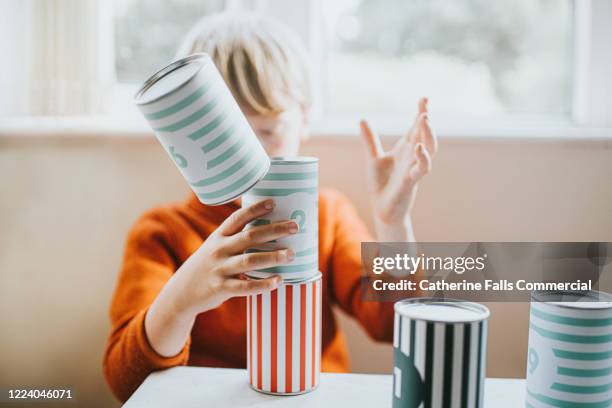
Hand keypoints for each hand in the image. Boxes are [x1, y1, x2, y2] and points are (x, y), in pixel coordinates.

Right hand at [174, 198, 297, 313]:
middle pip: (249, 237)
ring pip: (249, 260)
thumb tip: (269, 228)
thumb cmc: (208, 265)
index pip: (237, 218)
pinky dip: (263, 284)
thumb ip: (236, 238)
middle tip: (295, 227)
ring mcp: (220, 269)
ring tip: (291, 254)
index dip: (255, 209)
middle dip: (274, 230)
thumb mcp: (215, 246)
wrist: (183, 292)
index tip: (273, 202)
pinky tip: (278, 281)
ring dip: (272, 257)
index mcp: (219, 236)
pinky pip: (245, 287)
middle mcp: (219, 250)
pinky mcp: (221, 288)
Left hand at [360, 98, 437, 231]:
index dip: (421, 113)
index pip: (416, 128)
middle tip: (425, 108)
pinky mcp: (410, 183)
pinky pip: (420, 170)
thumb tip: (362, 119)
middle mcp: (412, 158)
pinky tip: (419, 148)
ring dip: (428, 135)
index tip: (424, 98)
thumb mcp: (373, 158)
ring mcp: (413, 170)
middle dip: (426, 122)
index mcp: (405, 150)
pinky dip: (422, 159)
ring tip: (425, 119)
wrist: (381, 209)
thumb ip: (370, 140)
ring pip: (429, 150)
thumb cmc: (381, 185)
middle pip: (425, 136)